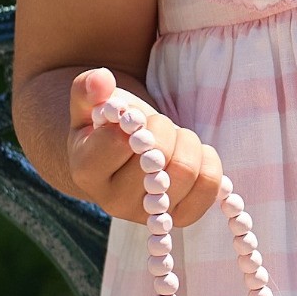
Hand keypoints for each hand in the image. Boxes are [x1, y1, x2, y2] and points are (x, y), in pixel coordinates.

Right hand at [67, 67, 223, 225]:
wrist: (127, 157)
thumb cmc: (108, 126)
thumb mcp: (91, 105)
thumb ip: (88, 88)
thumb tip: (101, 78)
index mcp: (86, 171)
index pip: (118, 142)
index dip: (136, 121)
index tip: (134, 117)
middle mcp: (113, 201)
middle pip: (157, 159)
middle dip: (165, 128)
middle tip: (159, 124)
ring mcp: (148, 214)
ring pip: (185, 172)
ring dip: (189, 141)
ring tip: (177, 137)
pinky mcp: (179, 218)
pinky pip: (209, 187)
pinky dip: (209, 161)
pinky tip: (195, 153)